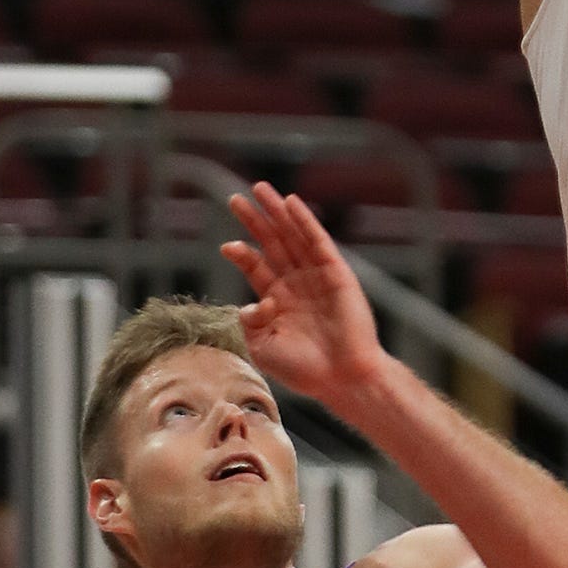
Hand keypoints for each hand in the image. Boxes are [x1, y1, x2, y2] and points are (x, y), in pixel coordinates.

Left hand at [223, 182, 383, 411]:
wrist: (340, 378)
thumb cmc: (304, 369)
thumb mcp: (263, 348)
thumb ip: (250, 323)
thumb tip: (250, 303)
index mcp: (278, 301)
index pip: (256, 267)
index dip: (242, 253)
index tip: (227, 246)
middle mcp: (296, 284)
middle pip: (271, 244)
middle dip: (254, 221)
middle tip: (235, 198)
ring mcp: (316, 276)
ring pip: (292, 236)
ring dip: (277, 212)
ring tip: (260, 189)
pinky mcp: (336, 272)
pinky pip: (317, 241)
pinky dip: (304, 221)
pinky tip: (291, 203)